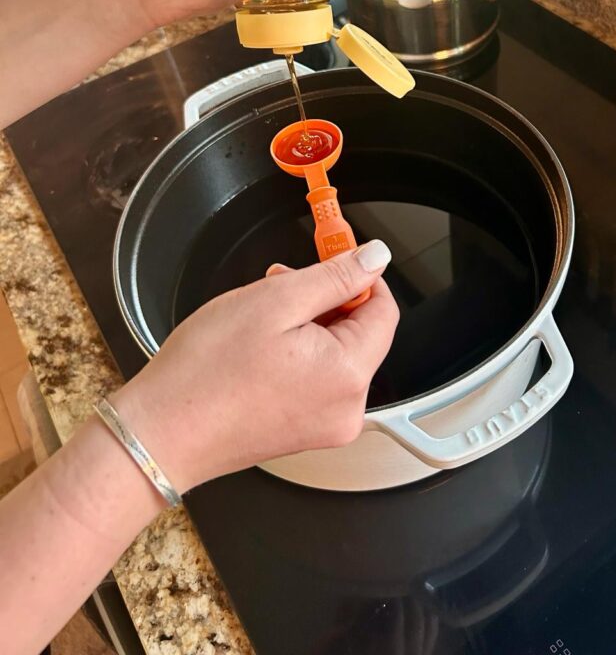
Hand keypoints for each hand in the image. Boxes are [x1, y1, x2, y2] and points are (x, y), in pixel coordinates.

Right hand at [113, 241, 397, 492]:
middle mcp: (348, 408)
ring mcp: (326, 425)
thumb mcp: (276, 301)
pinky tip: (260, 343)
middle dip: (326, 299)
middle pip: (361, 333)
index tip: (333, 254)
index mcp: (349, 375)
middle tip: (279, 281)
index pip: (384, 311)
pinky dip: (298, 352)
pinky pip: (317, 377)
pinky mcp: (303, 431)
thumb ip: (335, 277)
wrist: (161, 433)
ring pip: (336, 353)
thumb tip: (377, 257)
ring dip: (308, 323)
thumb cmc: (207, 370)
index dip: (360, 275)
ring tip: (260, 313)